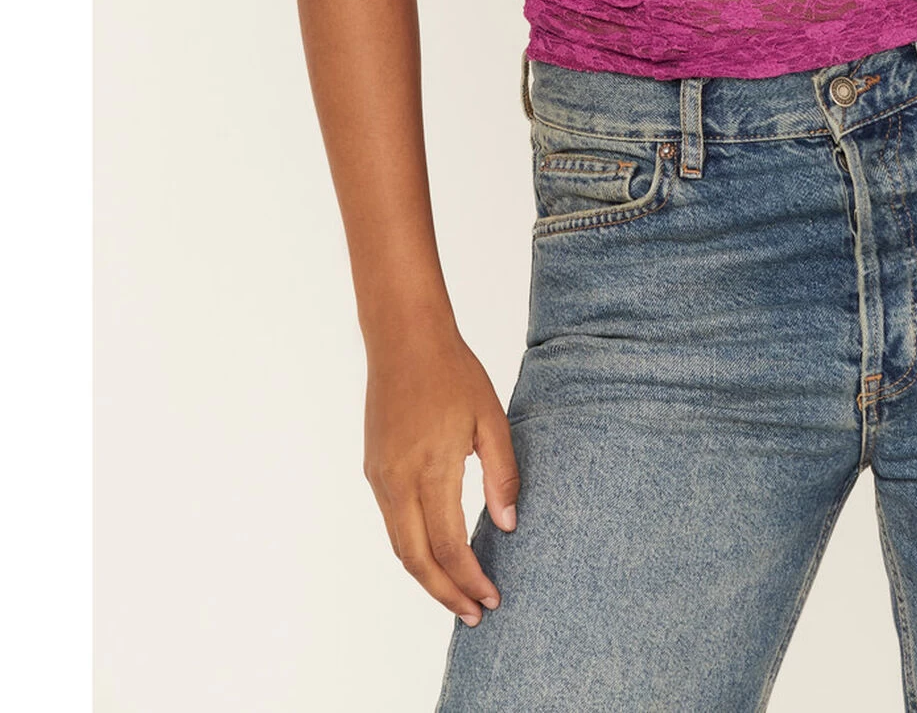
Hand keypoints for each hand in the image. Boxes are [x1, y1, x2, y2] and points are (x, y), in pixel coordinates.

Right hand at [363, 323, 520, 624]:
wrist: (403, 338)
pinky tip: (437, 553)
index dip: (469, 579)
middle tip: (475, 613)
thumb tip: (507, 526)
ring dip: (427, 575)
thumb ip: (502, 475)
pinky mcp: (374, 469)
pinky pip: (392, 523)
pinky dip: (414, 549)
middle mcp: (397, 480)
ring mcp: (380, 477)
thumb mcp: (491, 418)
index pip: (447, 546)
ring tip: (459, 593)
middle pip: (416, 560)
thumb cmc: (453, 372)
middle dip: (445, 593)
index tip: (492, 598)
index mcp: (430, 468)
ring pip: (399, 546)